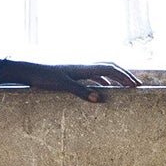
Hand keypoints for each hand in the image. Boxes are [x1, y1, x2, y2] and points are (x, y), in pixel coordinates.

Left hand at [13, 61, 138, 100]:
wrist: (29, 71)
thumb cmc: (44, 77)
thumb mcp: (63, 85)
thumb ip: (81, 91)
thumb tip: (99, 99)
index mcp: (84, 68)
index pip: (110, 68)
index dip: (125, 76)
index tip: (136, 85)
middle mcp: (83, 67)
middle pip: (110, 67)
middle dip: (124, 75)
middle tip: (136, 85)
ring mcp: (78, 70)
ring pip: (102, 72)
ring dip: (114, 78)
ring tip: (125, 88)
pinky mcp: (72, 75)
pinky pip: (92, 76)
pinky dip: (102, 82)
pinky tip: (103, 90)